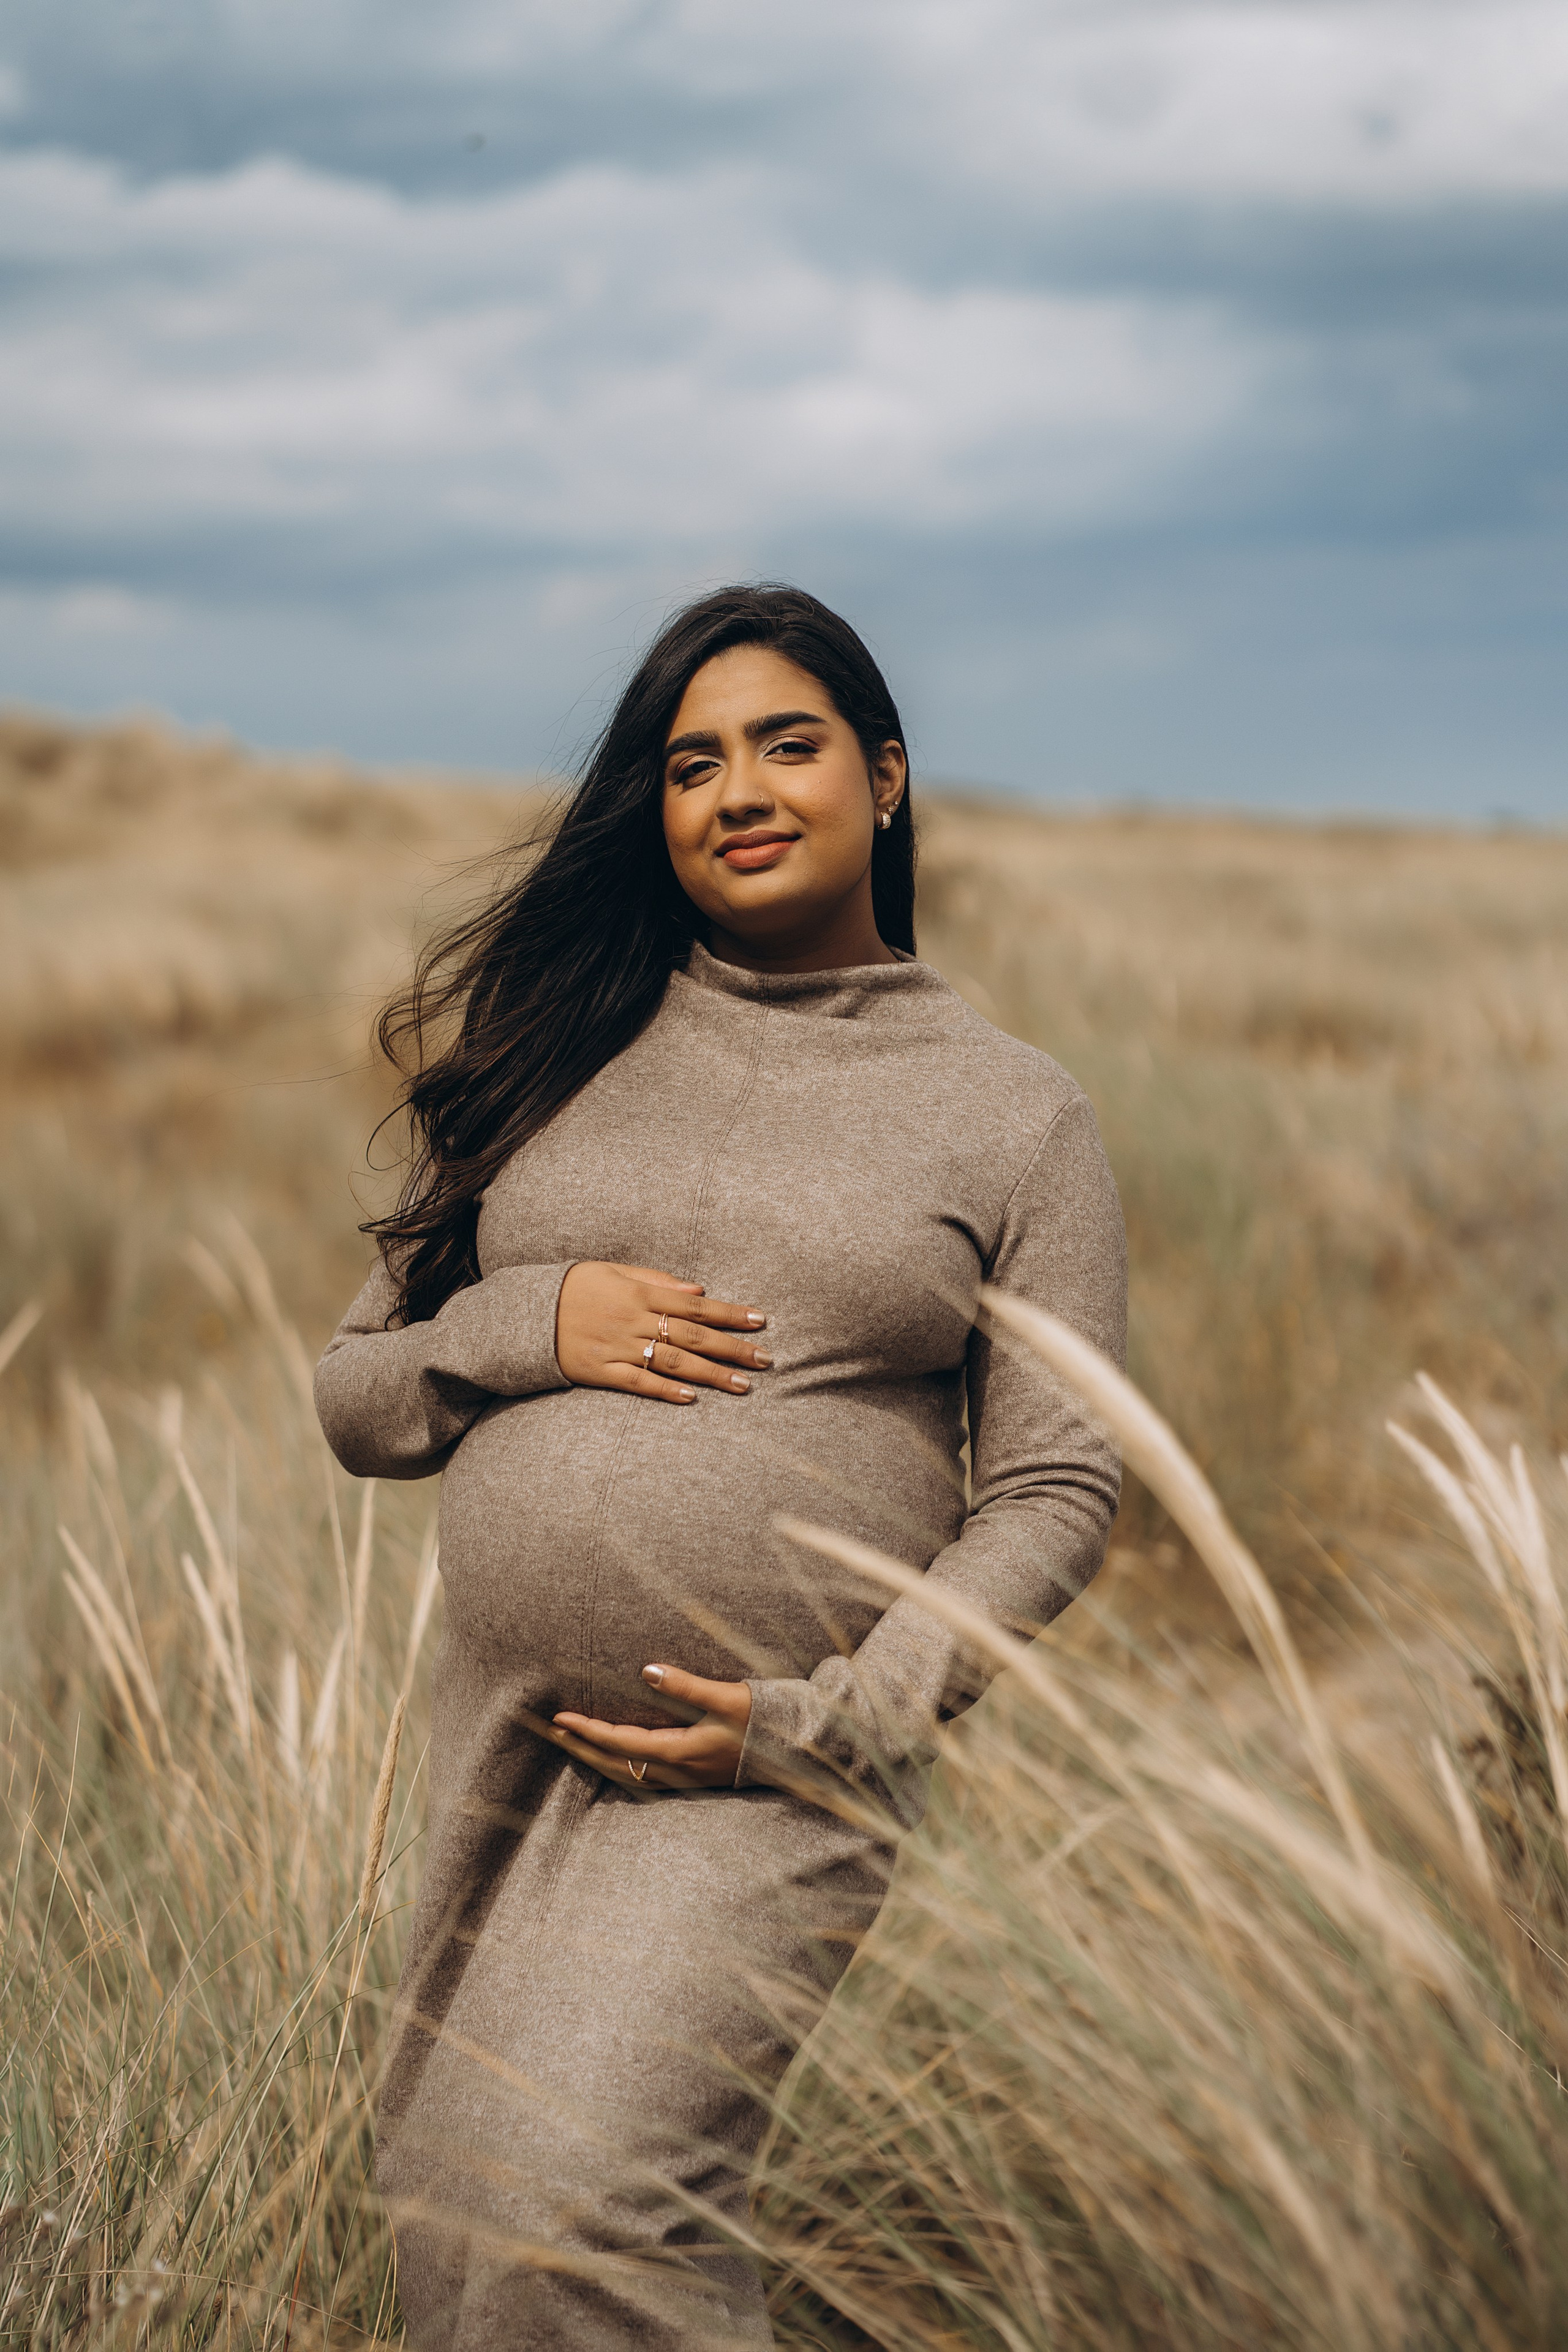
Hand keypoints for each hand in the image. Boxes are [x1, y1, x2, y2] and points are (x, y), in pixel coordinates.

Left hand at [552, 1665, 751, 1790]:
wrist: (794, 1753)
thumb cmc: (762, 1721)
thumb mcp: (727, 1698)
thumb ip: (686, 1685)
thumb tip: (647, 1671)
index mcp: (680, 1752)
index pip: (620, 1743)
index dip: (587, 1731)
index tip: (560, 1718)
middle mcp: (676, 1772)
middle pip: (615, 1765)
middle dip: (580, 1748)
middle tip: (552, 1731)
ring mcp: (683, 1780)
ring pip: (626, 1775)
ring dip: (595, 1759)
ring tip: (572, 1743)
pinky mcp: (690, 1779)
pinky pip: (641, 1779)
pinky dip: (618, 1769)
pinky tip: (611, 1760)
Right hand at [554, 1262, 769, 1405]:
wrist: (525, 1313)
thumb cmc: (574, 1287)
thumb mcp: (613, 1271)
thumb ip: (657, 1279)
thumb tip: (698, 1289)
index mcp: (639, 1293)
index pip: (696, 1305)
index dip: (730, 1314)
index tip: (761, 1321)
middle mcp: (633, 1320)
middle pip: (693, 1336)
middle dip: (732, 1349)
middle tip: (766, 1360)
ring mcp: (618, 1348)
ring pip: (673, 1363)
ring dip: (711, 1375)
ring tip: (743, 1385)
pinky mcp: (601, 1372)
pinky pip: (638, 1384)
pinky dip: (666, 1391)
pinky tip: (693, 1399)